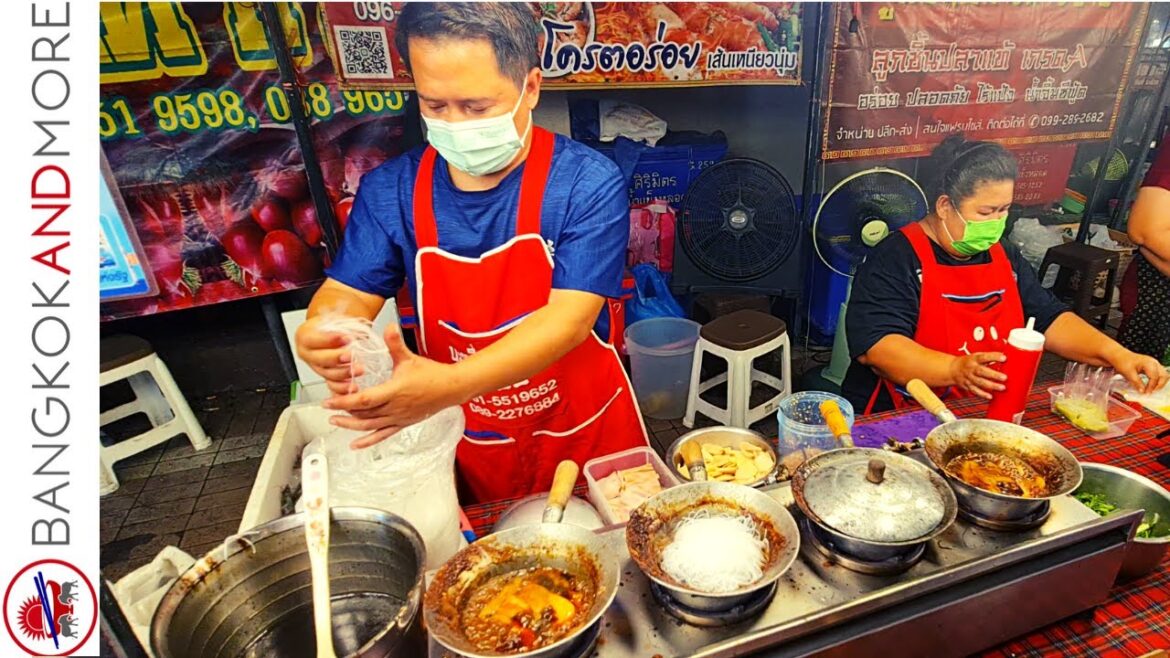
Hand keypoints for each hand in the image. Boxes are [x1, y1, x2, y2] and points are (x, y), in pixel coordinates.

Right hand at [295, 315, 354, 384]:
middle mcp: (307, 354)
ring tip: (358, 369)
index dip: (329, 340)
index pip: (313, 339)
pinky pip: (331, 386)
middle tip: (350, 356)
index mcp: (304, 336)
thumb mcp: (335, 319)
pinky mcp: (325, 377)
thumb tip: (358, 333)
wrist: (333, 333)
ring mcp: (316, 367)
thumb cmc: (332, 326)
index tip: (345, 338)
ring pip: (327, 374)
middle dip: (336, 358)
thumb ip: (343, 326)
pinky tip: (352, 386)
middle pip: (319, 359)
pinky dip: (342, 388)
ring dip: (344, 373)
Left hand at [322, 325, 470, 448]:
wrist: (451, 388)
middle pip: (363, 414)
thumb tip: (389, 326)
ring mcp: (398, 418)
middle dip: (343, 411)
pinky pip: (383, 435)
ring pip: (370, 426)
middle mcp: (395, 408)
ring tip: (335, 421)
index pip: (363, 400)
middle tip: (326, 407)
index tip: (328, 401)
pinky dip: (368, 441)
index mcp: (394, 391)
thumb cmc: (432, 374)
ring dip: (351, 425)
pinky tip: (356, 445)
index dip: (343, 402)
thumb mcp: (410, 358)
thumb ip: (395, 343)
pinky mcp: (403, 423)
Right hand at [948, 352, 1006, 399]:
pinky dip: (982, 394)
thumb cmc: (968, 362)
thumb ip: (989, 357)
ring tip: (1002, 387)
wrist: (952, 369)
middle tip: (1004, 377)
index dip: (994, 357)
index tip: (1004, 358)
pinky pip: (975, 391)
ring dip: (991, 385)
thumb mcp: (976, 356)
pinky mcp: (967, 386)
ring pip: (979, 382)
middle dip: (993, 375)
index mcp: (974, 359)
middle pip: (981, 371)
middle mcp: (971, 368)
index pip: (984, 357)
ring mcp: (968, 378)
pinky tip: (990, 396)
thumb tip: (1004, 358)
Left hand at [1104, 347, 1168, 393]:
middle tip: (1151, 392)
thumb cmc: (1122, 361)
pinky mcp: (1152, 366)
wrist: (1119, 355)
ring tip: (1151, 390)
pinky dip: (1157, 380)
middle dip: (1159, 385)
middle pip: (1164, 376)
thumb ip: (1137, 383)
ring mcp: (1154, 363)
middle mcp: (1154, 362)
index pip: (1154, 377)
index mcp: (1149, 363)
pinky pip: (1159, 374)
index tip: (1146, 393)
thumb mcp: (1128, 373)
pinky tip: (1150, 385)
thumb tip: (1142, 391)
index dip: (1151, 386)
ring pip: (1163, 375)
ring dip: (1159, 383)